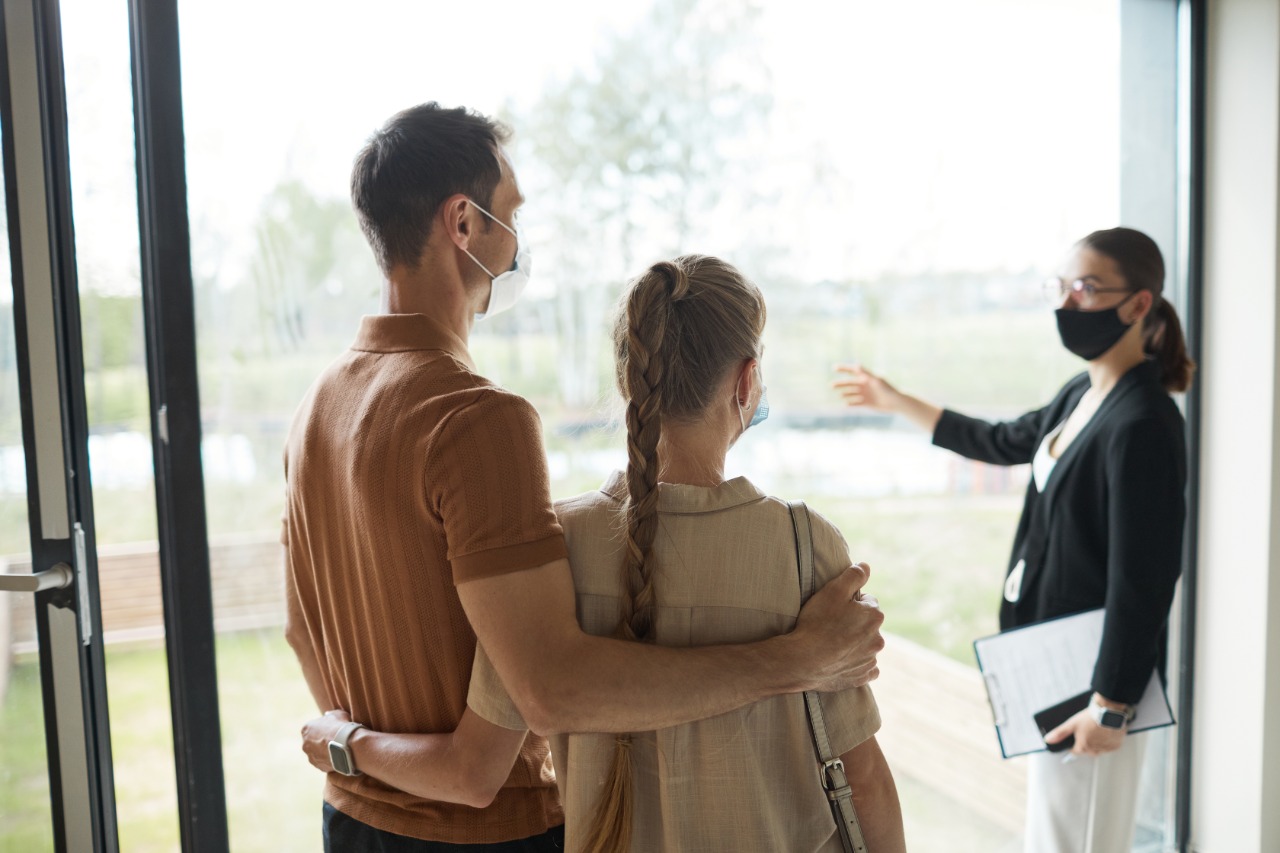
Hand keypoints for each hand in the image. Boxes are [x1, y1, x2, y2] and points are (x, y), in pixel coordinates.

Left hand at [301, 709, 349, 772]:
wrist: (346, 745)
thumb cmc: (341, 727)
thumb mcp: (337, 714)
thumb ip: (329, 715)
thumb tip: (326, 715)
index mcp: (306, 729)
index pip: (313, 728)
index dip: (323, 728)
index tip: (332, 729)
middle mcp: (305, 744)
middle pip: (313, 741)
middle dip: (321, 741)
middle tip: (335, 739)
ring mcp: (311, 757)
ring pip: (317, 753)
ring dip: (325, 751)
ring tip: (339, 748)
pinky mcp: (319, 767)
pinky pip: (324, 762)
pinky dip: (330, 760)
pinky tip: (339, 756)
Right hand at [793, 563, 884, 691]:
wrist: (804, 661)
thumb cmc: (817, 623)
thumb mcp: (833, 590)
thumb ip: (853, 575)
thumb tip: (866, 566)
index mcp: (874, 616)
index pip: (867, 601)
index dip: (849, 602)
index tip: (834, 608)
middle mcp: (878, 639)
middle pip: (868, 624)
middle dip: (855, 622)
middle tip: (831, 625)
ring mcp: (870, 660)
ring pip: (866, 645)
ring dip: (855, 643)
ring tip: (832, 643)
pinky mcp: (862, 677)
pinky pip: (865, 668)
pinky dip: (856, 663)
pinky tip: (841, 660)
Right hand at [832, 364, 900, 412]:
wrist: (896, 403)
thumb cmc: (888, 390)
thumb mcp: (876, 380)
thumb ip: (866, 373)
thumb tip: (856, 366)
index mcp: (867, 377)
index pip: (853, 371)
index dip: (844, 369)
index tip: (834, 368)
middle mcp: (865, 385)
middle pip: (850, 383)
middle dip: (841, 384)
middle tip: (831, 385)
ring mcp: (865, 394)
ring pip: (852, 393)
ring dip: (845, 394)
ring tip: (841, 395)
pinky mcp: (867, 403)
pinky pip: (856, 403)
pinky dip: (851, 404)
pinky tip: (846, 405)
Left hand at [1044, 708, 1125, 755]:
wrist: (1109, 712)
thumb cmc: (1090, 718)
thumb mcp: (1072, 724)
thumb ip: (1060, 733)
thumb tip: (1047, 740)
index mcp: (1083, 747)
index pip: (1075, 751)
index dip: (1073, 744)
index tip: (1075, 736)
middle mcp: (1095, 751)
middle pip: (1087, 750)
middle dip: (1085, 743)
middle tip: (1087, 731)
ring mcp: (1106, 749)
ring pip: (1099, 749)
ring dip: (1097, 743)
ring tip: (1096, 730)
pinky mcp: (1116, 745)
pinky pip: (1109, 746)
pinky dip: (1107, 741)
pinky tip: (1105, 732)